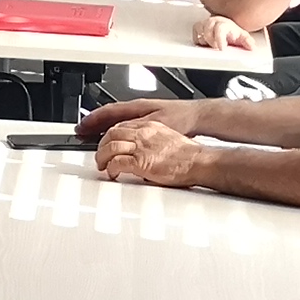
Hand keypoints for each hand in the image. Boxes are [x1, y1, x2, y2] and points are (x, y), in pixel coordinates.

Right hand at [75, 97, 180, 140]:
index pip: (108, 111)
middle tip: (80, 131)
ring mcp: (142, 115)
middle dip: (94, 123)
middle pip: (109, 115)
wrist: (197, 117)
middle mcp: (137, 109)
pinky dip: (115, 130)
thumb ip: (135, 129)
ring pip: (117, 120)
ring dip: (103, 127)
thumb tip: (117, 133)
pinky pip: (125, 125)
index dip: (92, 119)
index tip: (81, 126)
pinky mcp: (148, 122)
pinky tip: (114, 138)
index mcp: (136, 107)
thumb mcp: (155, 124)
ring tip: (92, 135)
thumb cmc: (181, 118)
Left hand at [91, 119, 211, 186]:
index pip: (121, 125)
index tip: (106, 143)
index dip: (109, 135)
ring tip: (103, 166)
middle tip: (101, 156)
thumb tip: (140, 151)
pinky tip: (113, 173)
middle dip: (102, 145)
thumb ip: (150, 141)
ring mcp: (141, 147)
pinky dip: (111, 168)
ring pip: (110, 146)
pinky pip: (116, 162)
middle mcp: (143, 133)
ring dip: (102, 157)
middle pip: (111, 133)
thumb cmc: (187, 155)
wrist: (199, 161)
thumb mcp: (166, 138)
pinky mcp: (141, 162)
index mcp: (149, 126)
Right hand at [195, 13, 260, 52]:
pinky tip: (205, 43)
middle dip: (211, 42)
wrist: (227, 26)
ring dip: (204, 40)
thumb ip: (247, 42)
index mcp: (224, 23)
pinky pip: (195, 34)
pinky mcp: (198, 27)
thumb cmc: (233, 31)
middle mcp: (213, 21)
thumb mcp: (242, 36)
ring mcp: (205, 24)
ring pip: (199, 31)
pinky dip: (198, 40)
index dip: (219, 39)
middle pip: (207, 30)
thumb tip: (252, 47)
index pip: (219, 29)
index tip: (221, 48)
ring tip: (211, 46)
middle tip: (216, 48)